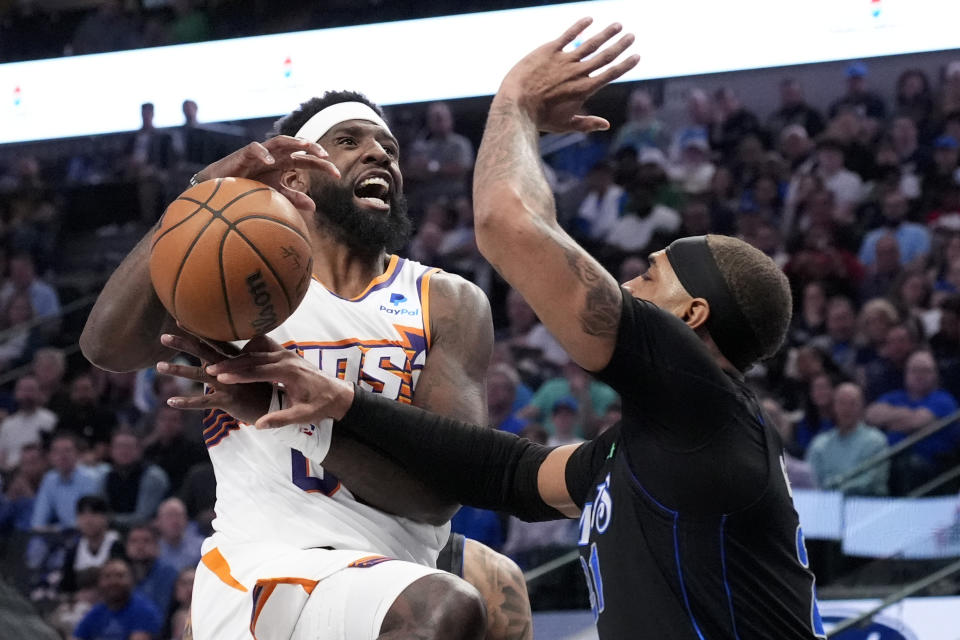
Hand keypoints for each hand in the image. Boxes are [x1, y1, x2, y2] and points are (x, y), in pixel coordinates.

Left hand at [158, 333, 271, 425]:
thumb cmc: (264, 389)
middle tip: (163, 337)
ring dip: (178, 370)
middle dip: (183, 344)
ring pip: (199, 375)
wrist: (278, 406)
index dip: (196, 331)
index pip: (213, 341)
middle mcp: (230, 368)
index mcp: (235, 360)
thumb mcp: (252, 372)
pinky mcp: (229, 400)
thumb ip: (235, 363)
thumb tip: (219, 356)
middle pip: (204, 352)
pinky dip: (186, 402)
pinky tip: (170, 402)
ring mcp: (229, 383)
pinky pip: (204, 401)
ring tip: (158, 366)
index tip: (179, 320)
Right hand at [193, 135, 340, 209]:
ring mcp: (261, 152)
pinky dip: (263, 153)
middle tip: (326, 157)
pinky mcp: (244, 153)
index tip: (338, 175)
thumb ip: (293, 197)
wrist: (223, 186)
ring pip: (279, 141)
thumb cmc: (250, 186)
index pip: (309, 162)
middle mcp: (276, 155)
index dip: (324, 166)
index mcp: (286, 164)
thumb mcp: (275, 194)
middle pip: (298, 146)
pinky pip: (254, 149)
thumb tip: (314, 206)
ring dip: (293, 142)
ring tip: (305, 146)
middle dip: (313, 148)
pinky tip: (271, 161)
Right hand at [202, 335, 355, 428]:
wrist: (337, 393)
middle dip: (231, 364)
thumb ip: (281, 419)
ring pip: (257, 350)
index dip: (238, 375)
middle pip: (253, 358)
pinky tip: (239, 360)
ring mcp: (287, 353)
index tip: (219, 378)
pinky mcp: (286, 353)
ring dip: (238, 356)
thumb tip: (259, 425)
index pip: (258, 371)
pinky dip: (250, 351)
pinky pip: (264, 347)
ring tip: (219, 365)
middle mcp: (287, 359)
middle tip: (210, 369)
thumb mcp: (302, 416)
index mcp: (290, 373)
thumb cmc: (320, 406)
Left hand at [499, 17, 638, 132]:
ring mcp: (564, 60)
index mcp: (584, 89)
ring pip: (590, 43)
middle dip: (620, 45)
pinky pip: (568, 35)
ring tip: (617, 25)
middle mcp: (578, 72)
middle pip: (605, 56)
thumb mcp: (565, 124)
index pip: (610, 74)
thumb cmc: (539, 118)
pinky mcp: (549, 50)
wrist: (516, 104)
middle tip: (632, 36)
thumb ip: (587, 123)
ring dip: (606, 34)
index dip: (625, 64)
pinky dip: (579, 26)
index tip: (637, 56)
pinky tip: (590, 19)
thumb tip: (606, 125)